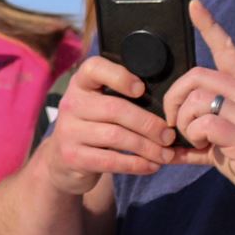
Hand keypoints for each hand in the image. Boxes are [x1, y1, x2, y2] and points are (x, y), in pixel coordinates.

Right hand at [41, 55, 176, 194]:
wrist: (63, 160)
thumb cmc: (95, 127)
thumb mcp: (101, 106)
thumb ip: (125, 99)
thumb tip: (171, 105)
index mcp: (81, 84)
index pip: (94, 68)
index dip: (119, 76)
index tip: (141, 89)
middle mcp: (71, 104)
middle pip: (114, 108)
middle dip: (148, 123)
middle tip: (169, 136)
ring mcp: (68, 131)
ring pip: (115, 136)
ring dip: (147, 147)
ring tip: (165, 154)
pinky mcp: (72, 157)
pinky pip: (110, 160)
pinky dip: (136, 164)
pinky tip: (151, 166)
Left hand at [161, 0, 234, 218]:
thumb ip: (205, 127)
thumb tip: (167, 137)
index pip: (228, 48)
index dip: (209, 25)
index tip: (194, 5)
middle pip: (195, 75)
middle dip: (173, 99)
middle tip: (172, 123)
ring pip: (195, 101)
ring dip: (184, 125)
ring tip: (197, 142)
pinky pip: (202, 123)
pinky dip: (193, 138)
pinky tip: (206, 149)